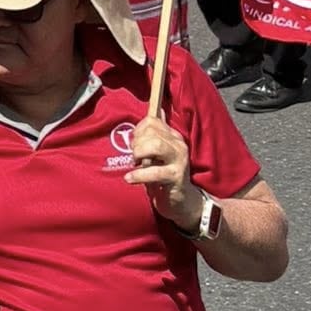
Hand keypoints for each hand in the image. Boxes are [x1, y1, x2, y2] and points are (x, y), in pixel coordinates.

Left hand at [124, 114, 201, 232]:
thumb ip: (153, 134)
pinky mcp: (176, 177)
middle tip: (134, 158)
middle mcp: (178, 145)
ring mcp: (179, 160)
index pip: (152, 121)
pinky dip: (139, 175)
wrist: (181, 202)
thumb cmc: (163, 176)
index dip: (138, 131)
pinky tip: (130, 178)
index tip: (134, 143)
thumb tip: (158, 108)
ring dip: (139, 154)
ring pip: (155, 145)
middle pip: (152, 133)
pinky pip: (154, 172)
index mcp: (173, 137)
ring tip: (135, 165)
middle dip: (137, 144)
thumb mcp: (156, 154)